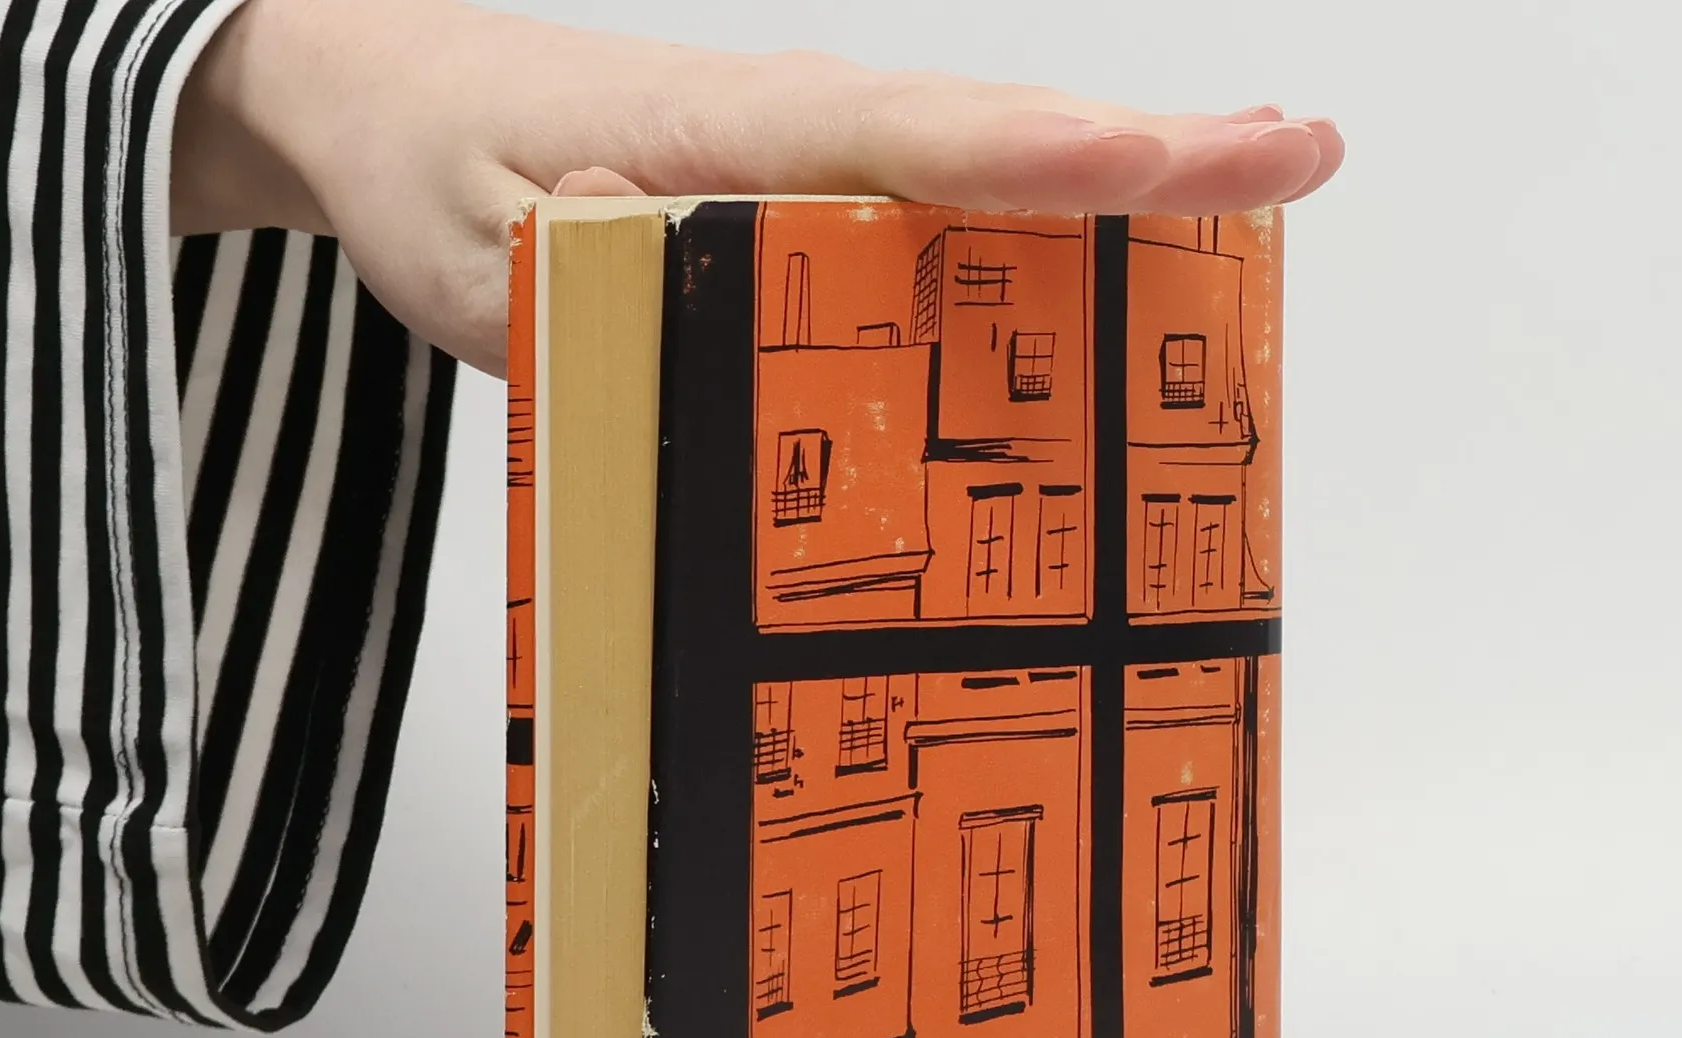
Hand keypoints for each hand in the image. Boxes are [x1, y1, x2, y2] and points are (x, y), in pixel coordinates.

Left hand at [173, 0, 1342, 377]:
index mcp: (723, 135)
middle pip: (996, 135)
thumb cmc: (424, 169)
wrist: (380, 95)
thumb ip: (590, 285)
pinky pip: (944, 194)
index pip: (904, 142)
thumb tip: (714, 297)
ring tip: (1270, 174)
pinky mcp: (801, 184)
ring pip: (991, 156)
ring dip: (1135, 168)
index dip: (1033, 163)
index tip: (1153, 169)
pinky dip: (1049, 205)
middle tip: (1301, 155)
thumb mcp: (476, 259)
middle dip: (1155, 152)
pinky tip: (1119, 227)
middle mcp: (792, 123)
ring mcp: (807, 148)